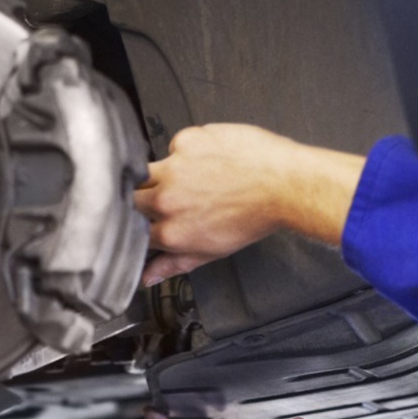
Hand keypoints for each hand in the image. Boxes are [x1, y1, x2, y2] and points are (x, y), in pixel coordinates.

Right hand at [133, 124, 364, 285]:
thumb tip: (148, 277)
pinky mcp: (186, 141)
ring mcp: (174, 168)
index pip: (135, 229)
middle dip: (146, 199)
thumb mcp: (212, 251)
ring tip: (192, 177)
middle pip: (133, 198)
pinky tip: (210, 159)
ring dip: (162, 175)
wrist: (284, 184)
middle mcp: (167, 200)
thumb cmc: (255, 216)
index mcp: (171, 231)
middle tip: (174, 197)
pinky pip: (175, 146)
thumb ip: (174, 264)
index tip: (152, 221)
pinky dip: (188, 152)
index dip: (142, 224)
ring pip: (147, 170)